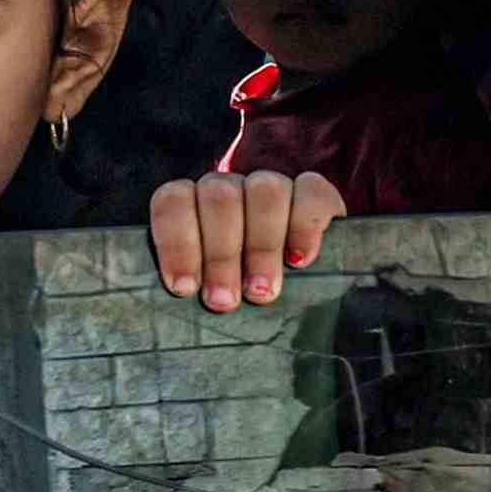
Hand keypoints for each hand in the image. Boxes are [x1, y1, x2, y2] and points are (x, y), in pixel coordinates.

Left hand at [151, 167, 343, 308]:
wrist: (300, 280)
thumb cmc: (238, 291)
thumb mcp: (208, 289)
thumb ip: (189, 286)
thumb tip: (174, 305)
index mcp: (193, 203)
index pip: (173, 201)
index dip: (176, 242)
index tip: (185, 287)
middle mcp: (231, 188)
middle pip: (220, 197)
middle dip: (221, 254)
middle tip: (224, 301)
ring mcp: (274, 186)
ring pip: (265, 191)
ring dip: (262, 246)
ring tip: (261, 291)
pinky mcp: (317, 194)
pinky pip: (311, 193)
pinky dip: (305, 227)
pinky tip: (300, 260)